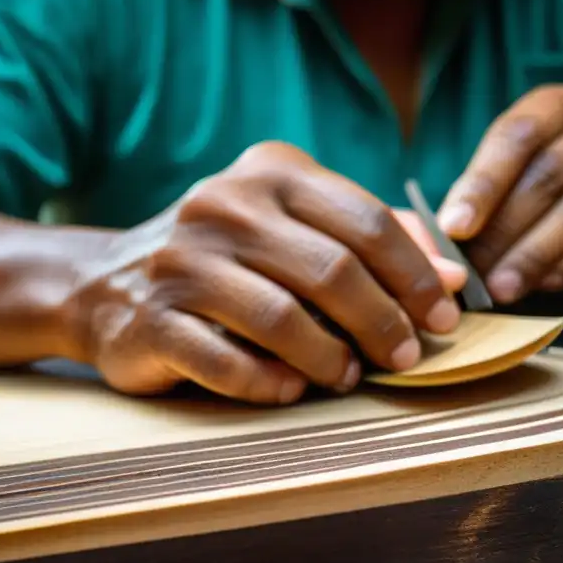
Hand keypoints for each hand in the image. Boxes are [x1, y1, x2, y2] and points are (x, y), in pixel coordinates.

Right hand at [63, 143, 466, 403]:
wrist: (107, 282)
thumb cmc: (229, 259)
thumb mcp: (298, 229)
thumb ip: (375, 242)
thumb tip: (455, 278)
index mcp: (271, 172)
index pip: (366, 221)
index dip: (417, 275)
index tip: (446, 316)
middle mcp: (223, 205)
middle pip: (332, 270)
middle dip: (385, 322)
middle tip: (408, 357)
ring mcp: (181, 261)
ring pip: (282, 318)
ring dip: (331, 358)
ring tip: (349, 376)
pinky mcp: (151, 318)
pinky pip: (228, 363)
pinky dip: (270, 384)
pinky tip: (290, 390)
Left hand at [437, 78, 562, 302]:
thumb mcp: (550, 151)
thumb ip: (505, 182)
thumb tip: (454, 236)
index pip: (523, 133)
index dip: (484, 182)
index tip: (454, 228)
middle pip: (557, 180)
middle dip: (511, 235)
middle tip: (480, 277)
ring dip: (548, 261)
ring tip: (514, 289)